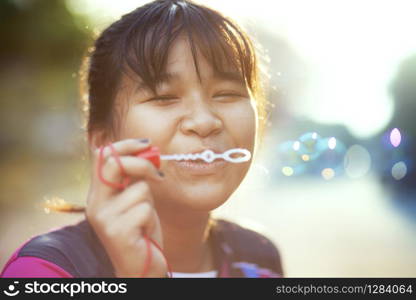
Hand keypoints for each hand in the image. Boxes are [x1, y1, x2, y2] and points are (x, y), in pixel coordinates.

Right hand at [85, 138, 166, 276]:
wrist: (139, 267)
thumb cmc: (140, 231)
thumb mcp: (136, 200)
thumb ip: (135, 178)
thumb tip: (149, 150)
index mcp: (98, 194)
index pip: (102, 156)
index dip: (126, 145)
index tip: (147, 145)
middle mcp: (95, 204)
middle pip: (114, 164)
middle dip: (143, 164)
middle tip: (159, 175)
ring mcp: (104, 218)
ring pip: (140, 189)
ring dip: (150, 202)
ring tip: (144, 220)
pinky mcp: (117, 232)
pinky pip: (145, 209)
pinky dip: (151, 218)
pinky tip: (144, 231)